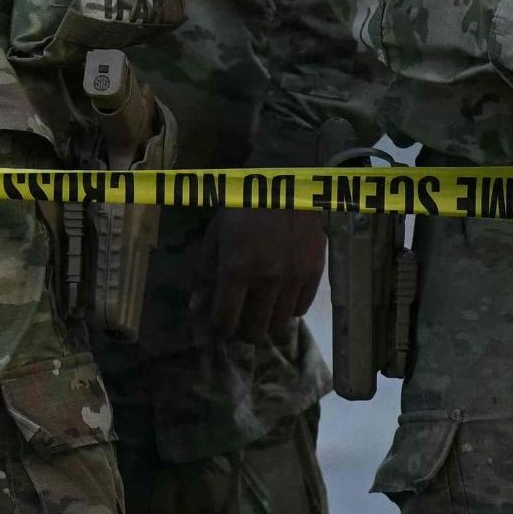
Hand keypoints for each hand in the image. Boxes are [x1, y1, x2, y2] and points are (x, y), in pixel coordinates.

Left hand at [205, 209, 324, 342]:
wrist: (284, 183)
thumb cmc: (242, 207)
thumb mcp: (214, 234)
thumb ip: (204, 272)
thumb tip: (197, 305)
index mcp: (236, 269)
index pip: (226, 319)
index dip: (220, 328)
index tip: (219, 325)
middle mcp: (266, 280)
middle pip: (255, 330)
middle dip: (243, 330)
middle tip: (240, 319)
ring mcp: (293, 279)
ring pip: (278, 323)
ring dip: (266, 320)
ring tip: (260, 307)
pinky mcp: (315, 274)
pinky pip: (300, 309)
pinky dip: (288, 308)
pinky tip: (280, 295)